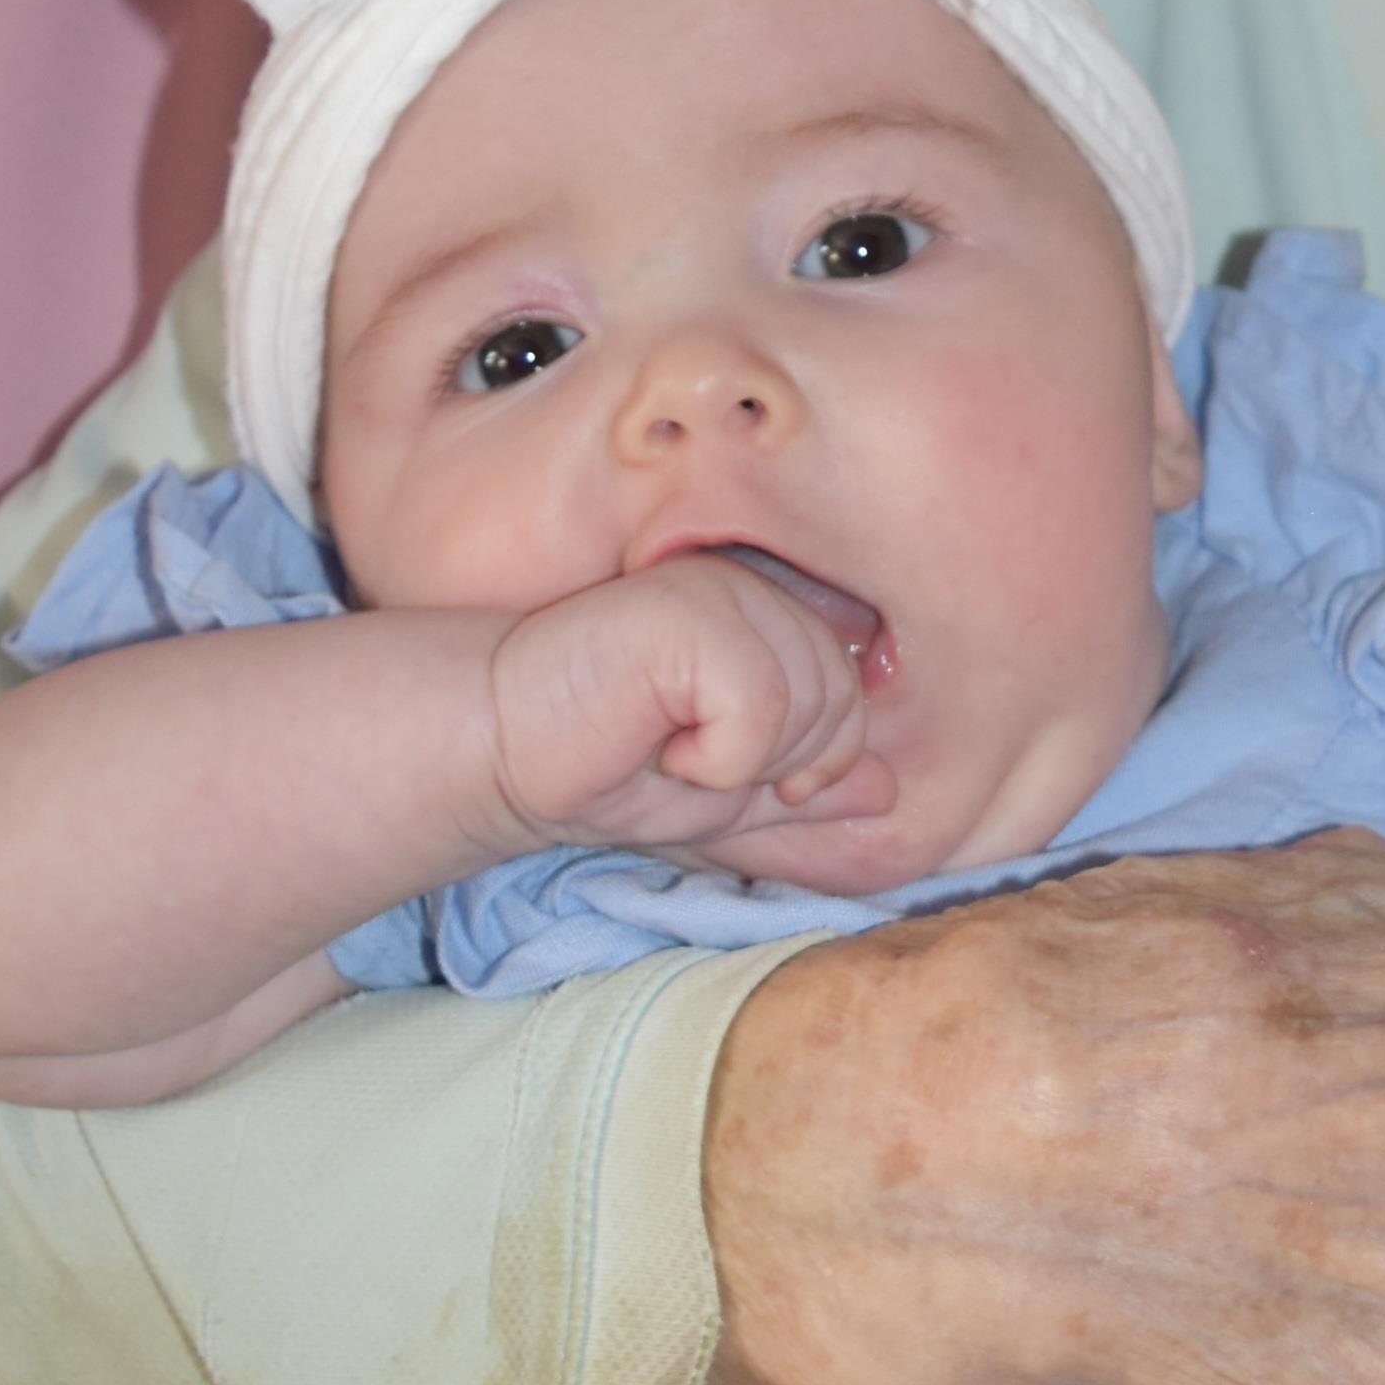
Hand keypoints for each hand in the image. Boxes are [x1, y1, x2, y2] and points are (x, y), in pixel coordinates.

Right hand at [488, 553, 888, 860]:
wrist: (494, 748)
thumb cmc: (596, 764)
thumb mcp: (719, 797)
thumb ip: (802, 790)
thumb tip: (890, 789)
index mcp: (763, 614)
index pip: (850, 698)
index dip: (805, 761)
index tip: (717, 766)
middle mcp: (751, 588)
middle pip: (843, 703)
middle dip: (772, 764)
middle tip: (682, 756)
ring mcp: (722, 591)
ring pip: (811, 705)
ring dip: (736, 761)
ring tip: (663, 742)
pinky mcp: (690, 611)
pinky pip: (764, 709)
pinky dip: (715, 757)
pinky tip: (654, 737)